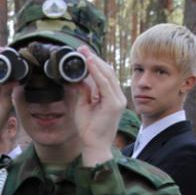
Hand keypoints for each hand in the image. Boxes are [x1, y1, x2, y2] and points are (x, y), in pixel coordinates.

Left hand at [69, 47, 126, 166]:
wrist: (94, 146)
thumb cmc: (89, 129)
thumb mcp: (83, 106)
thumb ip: (83, 91)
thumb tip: (77, 77)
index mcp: (112, 97)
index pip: (105, 75)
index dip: (94, 63)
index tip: (83, 53)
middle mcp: (118, 97)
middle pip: (108, 72)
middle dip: (94, 58)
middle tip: (81, 48)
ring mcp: (118, 100)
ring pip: (107, 75)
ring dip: (95, 62)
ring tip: (84, 52)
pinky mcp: (114, 104)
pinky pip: (104, 84)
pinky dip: (96, 72)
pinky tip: (89, 63)